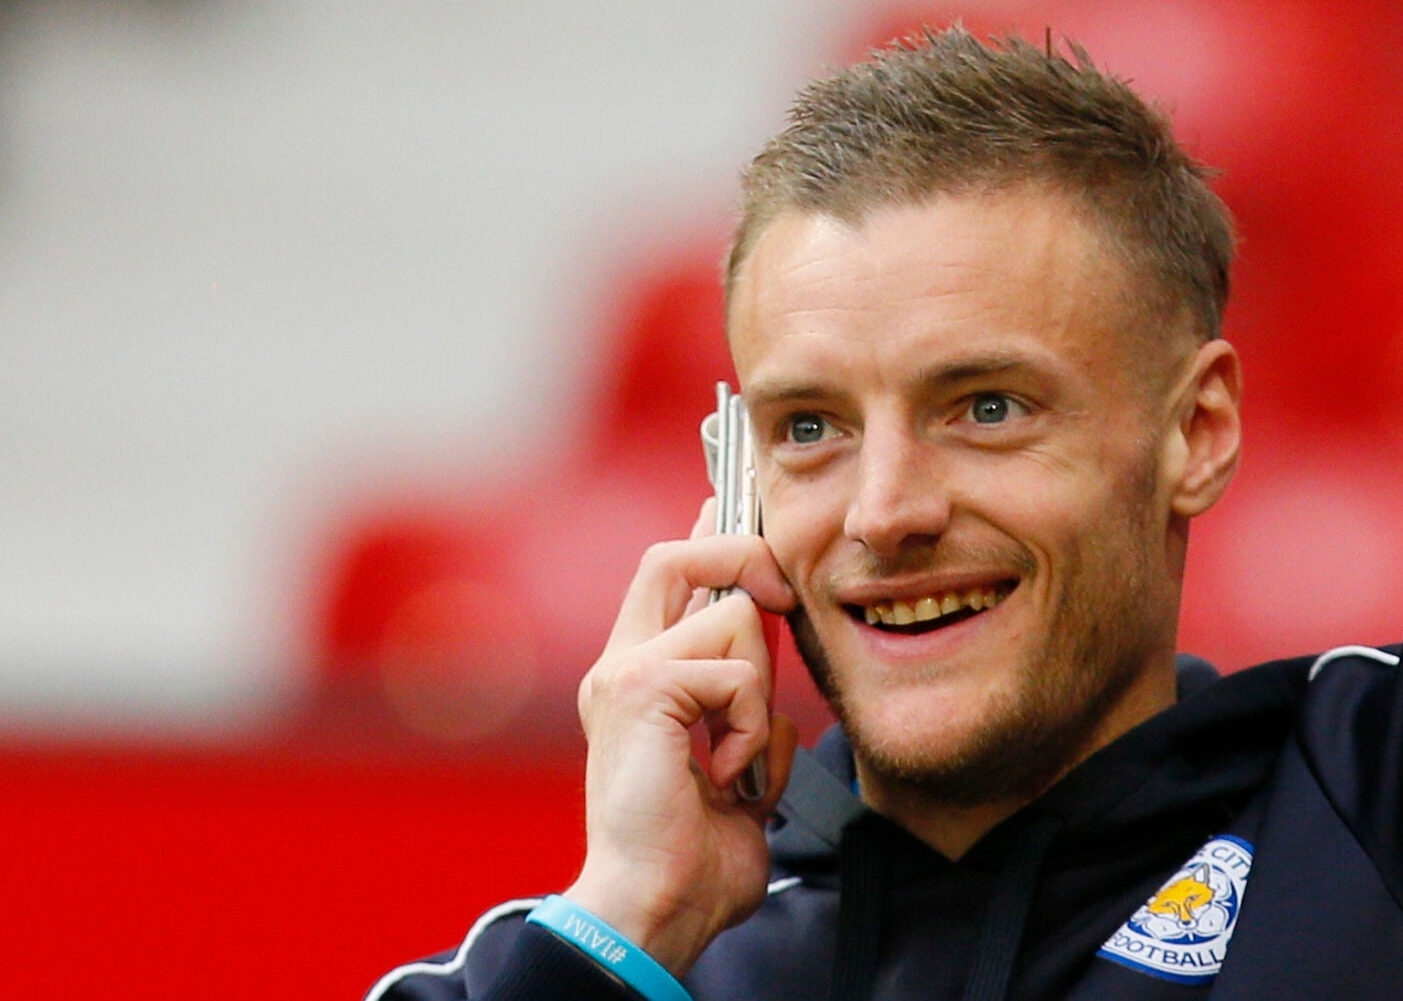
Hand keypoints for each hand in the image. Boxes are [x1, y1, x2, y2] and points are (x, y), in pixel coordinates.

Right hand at [561, 501, 799, 976]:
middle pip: (676, 555)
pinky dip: (752, 729)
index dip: (708, 532)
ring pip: (732, 619)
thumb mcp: (735, 759)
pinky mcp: (641, 688)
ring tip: (735, 761)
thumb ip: (741, 701)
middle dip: (740, 555)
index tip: (733, 495)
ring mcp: (624, 672)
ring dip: (759, 695)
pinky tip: (725, 778)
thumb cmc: (698, 852)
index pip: (669, 576)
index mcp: (638, 679)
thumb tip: (771, 645)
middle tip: (781, 594)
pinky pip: (736, 671)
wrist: (655, 905)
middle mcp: (621, 664)